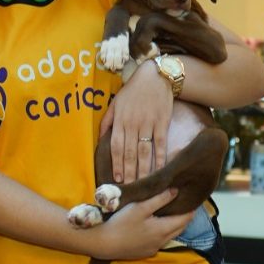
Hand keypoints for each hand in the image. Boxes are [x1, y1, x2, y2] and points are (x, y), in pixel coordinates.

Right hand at [86, 189, 194, 260]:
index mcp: (163, 229)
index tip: (191, 198)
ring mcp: (154, 249)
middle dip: (184, 216)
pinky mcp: (145, 253)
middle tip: (184, 203)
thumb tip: (176, 190)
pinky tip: (155, 226)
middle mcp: (162, 241)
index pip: (186, 218)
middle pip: (181, 228)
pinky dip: (163, 233)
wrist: (102, 244)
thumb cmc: (120, 223)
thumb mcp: (140, 207)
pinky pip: (160, 241)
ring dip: (173, 225)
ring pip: (171, 235)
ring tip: (171, 212)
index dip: (191, 208)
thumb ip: (160, 198)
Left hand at [103, 62, 171, 181]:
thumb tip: (101, 138)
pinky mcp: (162, 122)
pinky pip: (160, 143)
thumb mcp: (115, 103)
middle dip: (128, 171)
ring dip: (143, 169)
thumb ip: (107, 121)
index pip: (116, 146)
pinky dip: (160, 157)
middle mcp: (133, 123)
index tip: (116, 179)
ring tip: (142, 183)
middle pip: (129, 152)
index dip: (116, 164)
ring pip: (144, 150)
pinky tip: (159, 169)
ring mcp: (148, 123)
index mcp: (120, 120)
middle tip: (129, 187)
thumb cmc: (133, 91)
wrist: (156, 76)